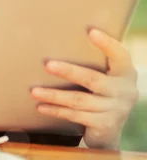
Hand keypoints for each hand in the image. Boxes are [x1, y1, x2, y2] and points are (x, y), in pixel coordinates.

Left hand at [30, 29, 138, 149]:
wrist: (111, 127)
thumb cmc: (102, 90)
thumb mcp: (107, 74)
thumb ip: (95, 59)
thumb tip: (59, 39)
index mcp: (125, 72)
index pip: (119, 55)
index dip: (107, 44)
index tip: (91, 31)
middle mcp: (124, 91)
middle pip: (93, 79)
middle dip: (68, 72)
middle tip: (47, 65)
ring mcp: (115, 110)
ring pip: (79, 100)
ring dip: (54, 95)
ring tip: (34, 91)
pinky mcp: (104, 126)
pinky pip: (75, 116)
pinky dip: (56, 110)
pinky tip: (41, 106)